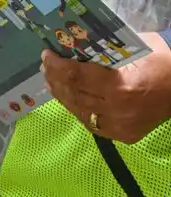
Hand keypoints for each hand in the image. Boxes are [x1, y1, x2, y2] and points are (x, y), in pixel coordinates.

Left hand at [41, 33, 170, 143]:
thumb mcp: (138, 51)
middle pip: (75, 95)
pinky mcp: (121, 137)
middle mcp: (115, 111)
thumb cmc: (165, 65)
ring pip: (79, 112)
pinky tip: (71, 99)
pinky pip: (91, 123)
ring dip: (64, 97)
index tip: (47, 58)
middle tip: (46, 68)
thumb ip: (109, 53)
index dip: (58, 67)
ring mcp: (117, 127)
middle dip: (57, 80)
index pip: (78, 77)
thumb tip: (80, 50)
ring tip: (54, 83)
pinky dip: (79, 110)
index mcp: (120, 87)